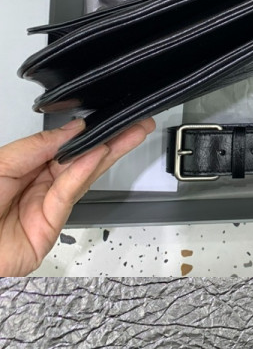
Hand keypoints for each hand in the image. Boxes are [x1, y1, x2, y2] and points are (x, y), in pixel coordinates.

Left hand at [0, 116, 154, 276]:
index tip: (99, 120)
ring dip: (106, 155)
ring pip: (81, 177)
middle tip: (134, 127)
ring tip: (127, 136)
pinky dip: (83, 174)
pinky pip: (69, 195)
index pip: (60, 147)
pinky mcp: (49, 228)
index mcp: (22, 169)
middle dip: (108, 143)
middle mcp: (36, 187)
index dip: (80, 134)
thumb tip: (68, 132)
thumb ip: (34, 147)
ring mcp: (45, 208)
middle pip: (78, 162)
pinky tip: (97, 156)